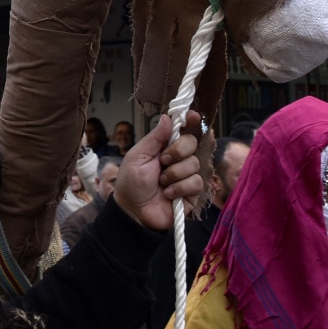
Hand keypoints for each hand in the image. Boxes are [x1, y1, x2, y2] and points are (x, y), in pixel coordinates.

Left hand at [112, 111, 204, 230]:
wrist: (133, 211)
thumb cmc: (131, 183)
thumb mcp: (138, 157)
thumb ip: (154, 138)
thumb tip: (167, 116)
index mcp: (164, 147)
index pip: (182, 130)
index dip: (190, 121)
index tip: (193, 116)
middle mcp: (178, 159)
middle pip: (192, 143)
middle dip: (176, 152)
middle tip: (162, 162)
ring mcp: (186, 175)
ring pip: (194, 164)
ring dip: (174, 174)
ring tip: (161, 183)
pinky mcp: (192, 193)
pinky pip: (196, 182)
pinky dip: (179, 188)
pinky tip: (168, 194)